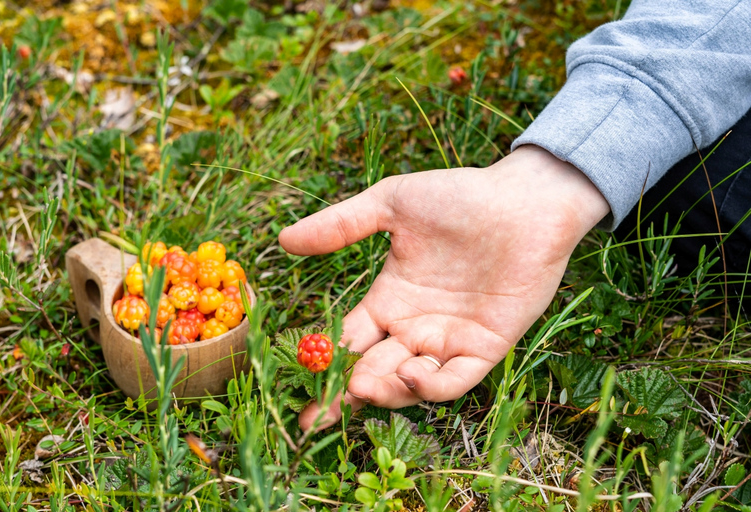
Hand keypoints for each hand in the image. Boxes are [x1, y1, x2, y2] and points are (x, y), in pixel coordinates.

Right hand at [279, 145, 609, 429]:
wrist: (523, 200)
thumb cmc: (460, 197)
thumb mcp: (391, 205)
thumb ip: (341, 224)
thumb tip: (283, 240)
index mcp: (390, 300)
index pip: (349, 342)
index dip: (323, 365)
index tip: (298, 386)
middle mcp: (416, 327)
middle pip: (373, 371)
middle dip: (345, 396)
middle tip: (317, 415)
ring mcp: (450, 340)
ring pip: (410, 383)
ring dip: (386, 391)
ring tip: (363, 387)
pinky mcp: (486, 347)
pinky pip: (455, 379)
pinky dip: (432, 386)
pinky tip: (411, 375)